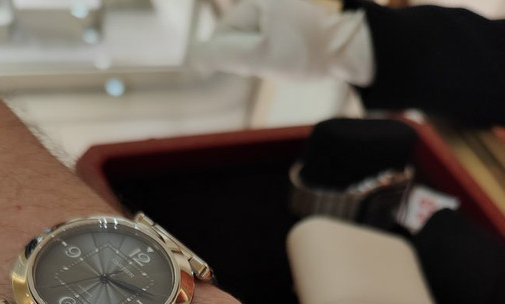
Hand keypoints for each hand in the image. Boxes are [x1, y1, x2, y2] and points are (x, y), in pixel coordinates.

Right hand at [190, 0, 374, 85]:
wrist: (346, 50)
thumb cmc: (305, 53)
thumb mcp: (259, 57)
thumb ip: (223, 54)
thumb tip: (192, 55)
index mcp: (256, 2)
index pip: (222, 36)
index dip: (234, 58)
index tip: (261, 62)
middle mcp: (264, 0)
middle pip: (235, 36)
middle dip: (249, 55)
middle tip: (276, 60)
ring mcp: (275, 8)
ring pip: (250, 40)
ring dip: (261, 56)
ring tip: (285, 57)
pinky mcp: (285, 17)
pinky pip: (265, 39)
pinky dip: (272, 52)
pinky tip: (288, 54)